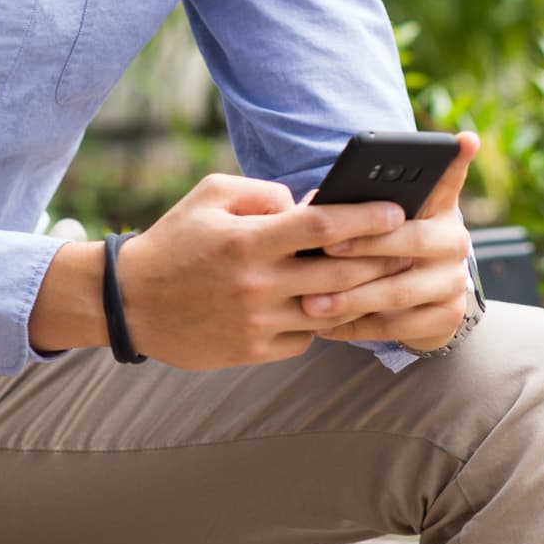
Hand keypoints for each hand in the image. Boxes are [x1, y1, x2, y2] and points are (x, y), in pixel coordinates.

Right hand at [27, 172, 416, 367]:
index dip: (364, 217)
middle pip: (338, 275)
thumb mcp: (210, 195)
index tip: (396, 210)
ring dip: (360, 296)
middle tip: (411, 249)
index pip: (321, 227)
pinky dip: (323, 321)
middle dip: (380, 261)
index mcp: (248, 240)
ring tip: (388, 280)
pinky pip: (306, 338)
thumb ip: (263, 192)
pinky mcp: (253, 351)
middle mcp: (257, 284)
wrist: (131, 302)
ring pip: (328, 312)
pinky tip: (334, 307)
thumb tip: (308, 204)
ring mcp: (257, 323)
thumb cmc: (176, 240)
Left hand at [295, 131, 479, 352]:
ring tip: (310, 302)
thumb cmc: (388, 243)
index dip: (453, 160)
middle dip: (364, 245)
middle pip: (411, 241)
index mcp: (441, 207)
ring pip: (398, 292)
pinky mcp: (447, 319)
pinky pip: (396, 327)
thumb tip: (316, 203)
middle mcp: (456, 241)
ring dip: (351, 298)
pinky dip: (356, 328)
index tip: (463, 140)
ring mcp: (454, 282)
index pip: (449, 177)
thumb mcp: (385, 217)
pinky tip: (326, 328)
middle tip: (325, 249)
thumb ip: (363, 202)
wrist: (422, 300)